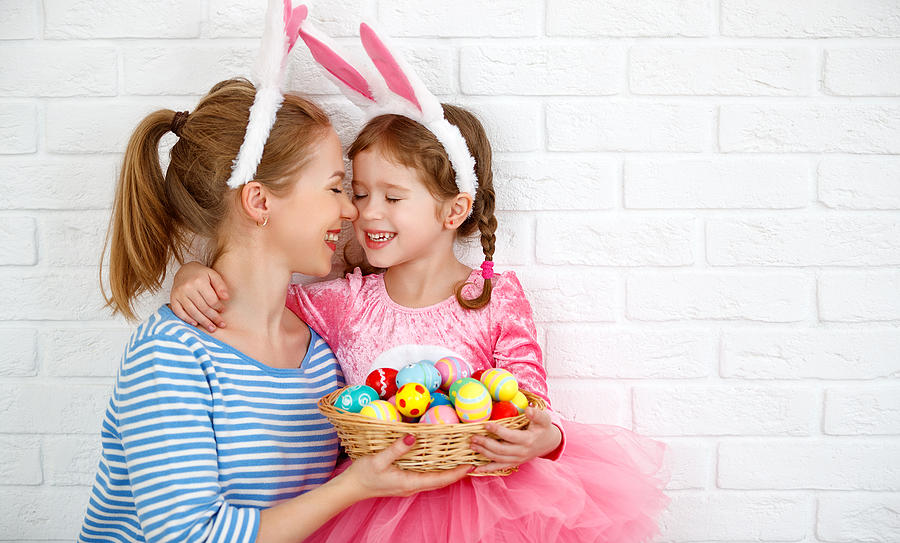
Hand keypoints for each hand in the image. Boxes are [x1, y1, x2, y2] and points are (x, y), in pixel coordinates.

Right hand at [170, 261, 228, 331]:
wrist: (184, 271)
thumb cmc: (201, 275)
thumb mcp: (213, 275)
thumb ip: (221, 286)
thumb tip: (226, 298)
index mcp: (199, 281)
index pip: (211, 300)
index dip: (218, 307)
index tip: (223, 311)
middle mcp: (187, 288)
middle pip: (203, 307)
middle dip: (213, 318)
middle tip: (220, 324)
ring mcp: (179, 294)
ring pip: (192, 312)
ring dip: (203, 322)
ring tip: (212, 328)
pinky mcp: (173, 299)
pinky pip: (179, 312)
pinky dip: (187, 319)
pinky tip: (196, 324)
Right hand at [341, 434, 471, 499]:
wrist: (351, 488)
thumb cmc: (363, 475)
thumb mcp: (379, 459)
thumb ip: (396, 448)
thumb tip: (413, 437)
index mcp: (410, 482)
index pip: (439, 480)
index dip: (456, 473)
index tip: (470, 466)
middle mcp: (412, 486)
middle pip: (441, 481)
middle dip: (457, 472)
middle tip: (471, 459)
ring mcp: (409, 485)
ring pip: (434, 480)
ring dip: (448, 472)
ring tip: (460, 459)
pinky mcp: (404, 481)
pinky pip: (426, 477)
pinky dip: (437, 470)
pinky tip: (440, 461)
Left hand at [469, 407, 561, 473]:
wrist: (549, 443)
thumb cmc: (544, 428)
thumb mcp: (544, 419)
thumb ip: (536, 414)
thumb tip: (528, 409)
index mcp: (527, 440)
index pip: (510, 436)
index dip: (497, 431)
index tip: (485, 425)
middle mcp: (521, 452)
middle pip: (500, 449)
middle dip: (485, 443)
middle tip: (473, 437)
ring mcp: (517, 459)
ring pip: (497, 458)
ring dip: (483, 453)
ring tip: (472, 446)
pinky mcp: (514, 463)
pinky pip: (499, 467)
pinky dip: (487, 469)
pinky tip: (476, 469)